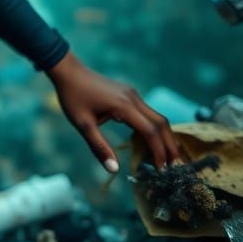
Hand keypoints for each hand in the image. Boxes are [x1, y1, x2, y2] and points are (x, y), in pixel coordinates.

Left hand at [46, 50, 181, 172]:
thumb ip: (99, 147)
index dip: (159, 151)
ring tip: (166, 157)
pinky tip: (151, 142)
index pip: (150, 131)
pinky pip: (148, 112)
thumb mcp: (83, 125)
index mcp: (123, 106)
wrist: (68, 71)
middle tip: (174, 166)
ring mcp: (133, 94)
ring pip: (157, 117)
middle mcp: (133, 98)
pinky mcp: (129, 94)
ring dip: (164, 136)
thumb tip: (114, 170)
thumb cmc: (72, 97)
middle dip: (169, 145)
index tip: (161, 170)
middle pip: (161, 123)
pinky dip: (154, 128)